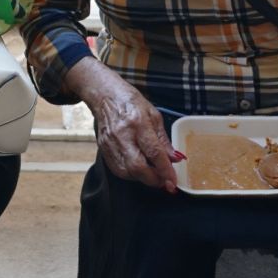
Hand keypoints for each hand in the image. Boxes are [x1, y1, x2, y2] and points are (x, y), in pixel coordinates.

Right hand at [79, 68, 181, 189]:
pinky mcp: (103, 149)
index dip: (165, 170)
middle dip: (153, 179)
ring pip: (127, 172)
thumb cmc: (131, 102)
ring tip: (152, 175)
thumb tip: (174, 159)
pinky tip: (138, 170)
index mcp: (138, 123)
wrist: (105, 96)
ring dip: (142, 178)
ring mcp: (110, 143)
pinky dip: (130, 175)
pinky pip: (117, 169)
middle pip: (138, 167)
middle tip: (164, 181)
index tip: (173, 181)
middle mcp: (122, 135)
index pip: (153, 152)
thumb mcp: (154, 115)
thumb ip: (163, 140)